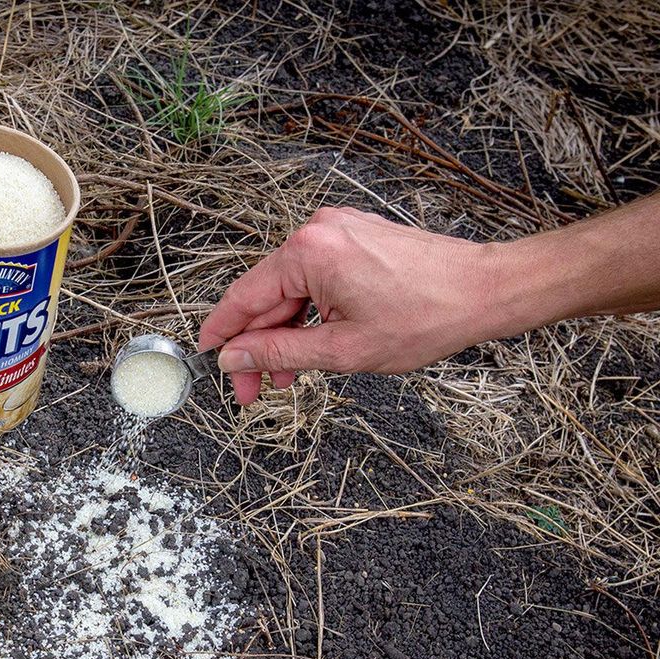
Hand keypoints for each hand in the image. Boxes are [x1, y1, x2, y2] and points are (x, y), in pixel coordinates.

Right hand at [198, 207, 503, 404]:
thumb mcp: (343, 350)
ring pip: (292, 290)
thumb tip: (234, 358)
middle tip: (253, 390)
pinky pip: (315, 279)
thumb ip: (280, 354)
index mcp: (308, 253)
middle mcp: (317, 232)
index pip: (245, 299)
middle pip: (267, 296)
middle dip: (259, 345)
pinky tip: (312, 345)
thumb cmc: (427, 317)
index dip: (223, 334)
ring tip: (289, 378)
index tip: (208, 360)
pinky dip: (309, 313)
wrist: (486, 289)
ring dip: (286, 334)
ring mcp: (338, 230)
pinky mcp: (355, 237)